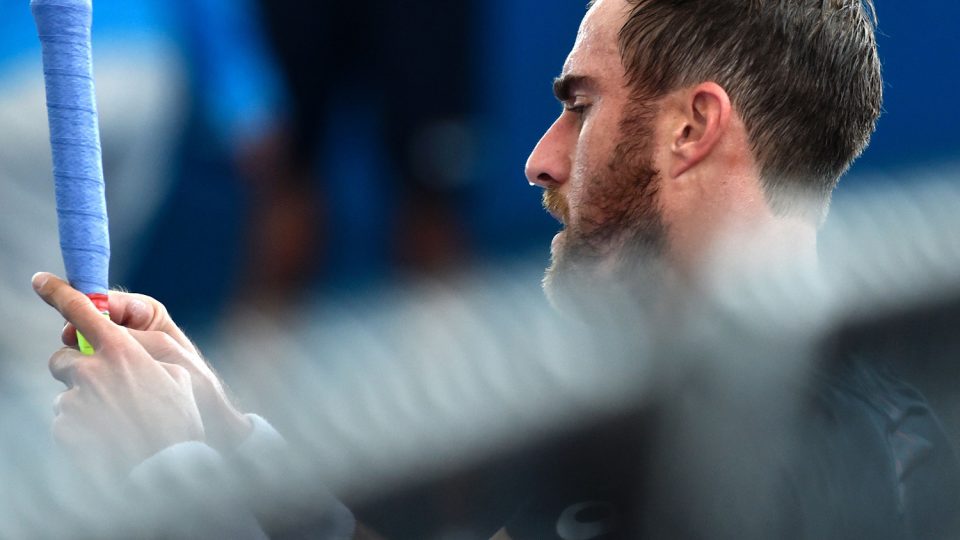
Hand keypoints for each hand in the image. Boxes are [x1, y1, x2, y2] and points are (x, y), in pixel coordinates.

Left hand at [34, 273, 204, 475]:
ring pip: (66, 393)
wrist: (168, 467)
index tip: (40, 280)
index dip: (58, 292)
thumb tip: (119, 347)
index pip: (80, 310)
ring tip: (115, 422)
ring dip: (83, 403)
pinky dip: (80, 428)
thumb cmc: (179, 418)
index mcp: (120, 350)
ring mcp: (75, 402)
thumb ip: (142, 352)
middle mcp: (92, 371)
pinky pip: (64, 421)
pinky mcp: (64, 429)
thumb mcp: (176, 373)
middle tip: (105, 388)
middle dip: (77, 369)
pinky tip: (106, 439)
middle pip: (62, 359)